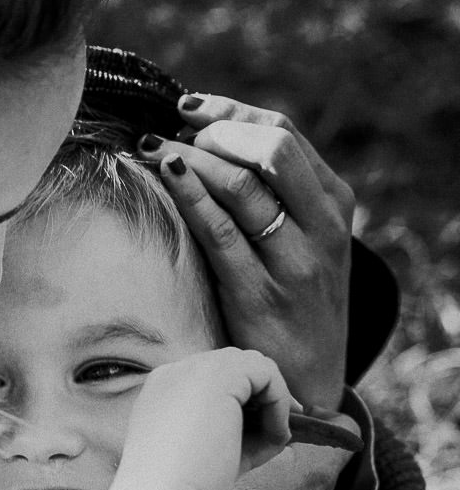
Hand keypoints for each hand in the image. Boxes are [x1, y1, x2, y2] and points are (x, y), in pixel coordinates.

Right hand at [123, 347, 296, 489]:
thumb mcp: (210, 453)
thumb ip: (238, 433)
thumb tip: (281, 428)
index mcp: (164, 390)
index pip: (215, 382)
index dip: (245, 403)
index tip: (264, 431)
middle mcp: (176, 371)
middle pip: (236, 367)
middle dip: (263, 397)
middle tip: (278, 432)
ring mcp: (196, 368)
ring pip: (255, 366)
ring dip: (273, 401)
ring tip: (273, 439)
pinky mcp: (220, 374)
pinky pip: (268, 376)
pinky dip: (280, 404)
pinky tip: (274, 435)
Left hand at [140, 95, 354, 411]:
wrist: (308, 382)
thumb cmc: (296, 306)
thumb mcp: (309, 244)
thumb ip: (282, 198)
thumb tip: (214, 142)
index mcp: (336, 205)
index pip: (284, 135)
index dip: (231, 114)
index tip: (189, 108)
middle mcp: (323, 228)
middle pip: (270, 149)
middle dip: (214, 131)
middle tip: (172, 131)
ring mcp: (293, 262)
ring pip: (241, 185)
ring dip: (189, 157)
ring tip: (152, 148)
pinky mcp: (259, 293)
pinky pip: (219, 230)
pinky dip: (188, 194)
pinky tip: (164, 174)